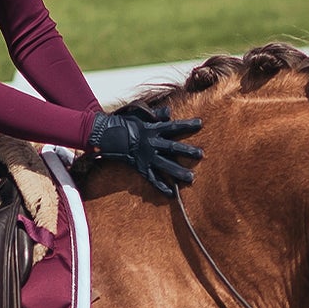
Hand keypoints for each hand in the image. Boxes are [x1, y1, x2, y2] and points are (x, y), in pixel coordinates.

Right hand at [87, 102, 202, 194]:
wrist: (107, 136)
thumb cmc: (124, 123)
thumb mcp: (140, 115)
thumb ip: (156, 114)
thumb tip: (169, 112)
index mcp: (153, 129)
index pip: (173, 126)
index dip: (187, 125)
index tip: (200, 123)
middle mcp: (151, 144)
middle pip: (172, 148)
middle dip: (187, 151)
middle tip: (201, 154)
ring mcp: (146, 157)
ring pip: (165, 166)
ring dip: (178, 172)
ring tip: (191, 178)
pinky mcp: (141, 168)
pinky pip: (152, 179)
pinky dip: (161, 187)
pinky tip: (172, 194)